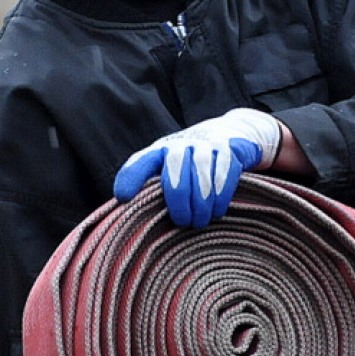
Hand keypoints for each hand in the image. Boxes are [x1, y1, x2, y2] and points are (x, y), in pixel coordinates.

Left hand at [113, 108, 280, 228]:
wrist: (227, 133)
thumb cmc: (190, 163)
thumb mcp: (169, 171)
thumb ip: (152, 189)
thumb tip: (132, 215)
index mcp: (160, 151)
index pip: (141, 161)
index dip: (131, 177)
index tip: (124, 197)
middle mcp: (181, 144)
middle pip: (175, 166)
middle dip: (178, 197)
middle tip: (182, 222)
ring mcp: (206, 144)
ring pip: (201, 168)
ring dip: (201, 199)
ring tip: (200, 221)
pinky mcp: (230, 148)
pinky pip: (225, 170)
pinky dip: (221, 193)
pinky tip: (217, 211)